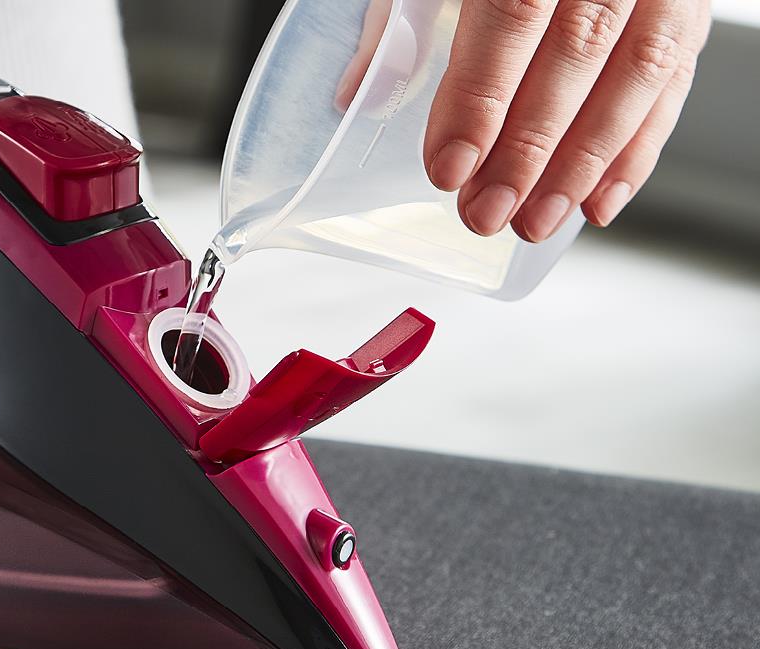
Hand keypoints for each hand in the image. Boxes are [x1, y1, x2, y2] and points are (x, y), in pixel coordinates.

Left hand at [425, 0, 710, 239]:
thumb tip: (360, 92)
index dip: (481, 99)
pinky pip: (677, 79)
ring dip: (583, 165)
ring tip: (535, 223)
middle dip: (529, 150)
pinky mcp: (691, 2)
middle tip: (487, 214)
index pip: (514, 13)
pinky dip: (639, 150)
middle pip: (578, 53)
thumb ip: (399, 15)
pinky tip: (597, 202)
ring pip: (638, 72)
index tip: (450, 168)